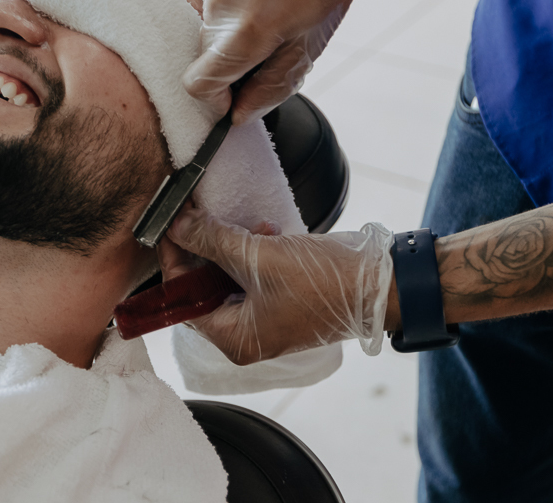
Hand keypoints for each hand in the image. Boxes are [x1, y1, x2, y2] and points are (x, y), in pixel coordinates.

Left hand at [164, 207, 393, 363]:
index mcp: (234, 339)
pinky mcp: (280, 300)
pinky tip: (266, 232)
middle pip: (203, 287)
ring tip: (245, 225)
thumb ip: (212, 241)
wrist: (381, 284)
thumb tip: (177, 227)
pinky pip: (250, 275)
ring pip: (226, 277)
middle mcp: (245, 335)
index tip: (171, 223)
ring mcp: (264, 318)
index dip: (174, 258)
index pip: (183, 298)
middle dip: (203, 248)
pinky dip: (251, 252)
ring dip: (230, 246)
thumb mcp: (258, 257)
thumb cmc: (324, 282)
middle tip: (198, 213)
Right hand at [184, 0, 398, 124]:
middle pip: (204, 54)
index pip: (198, 84)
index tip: (232, 93)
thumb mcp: (311, 43)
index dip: (215, 96)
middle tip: (266, 40)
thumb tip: (239, 115)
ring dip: (230, 22)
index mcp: (246, 32)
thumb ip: (272, 85)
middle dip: (229, 58)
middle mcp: (219, 3)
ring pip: (207, 22)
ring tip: (267, 1)